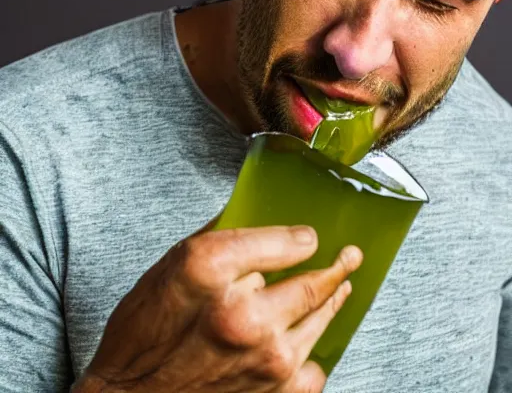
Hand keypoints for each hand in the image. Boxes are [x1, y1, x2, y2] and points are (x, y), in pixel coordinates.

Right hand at [73, 225, 362, 392]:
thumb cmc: (143, 335)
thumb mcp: (169, 267)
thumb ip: (216, 236)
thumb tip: (250, 214)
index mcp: (211, 269)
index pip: (285, 241)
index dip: (303, 238)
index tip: (310, 238)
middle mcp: (243, 313)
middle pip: (313, 280)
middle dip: (336, 266)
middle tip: (348, 258)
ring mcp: (266, 357)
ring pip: (322, 318)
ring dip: (334, 300)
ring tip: (341, 288)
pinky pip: (315, 365)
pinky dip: (311, 351)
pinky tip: (307, 340)